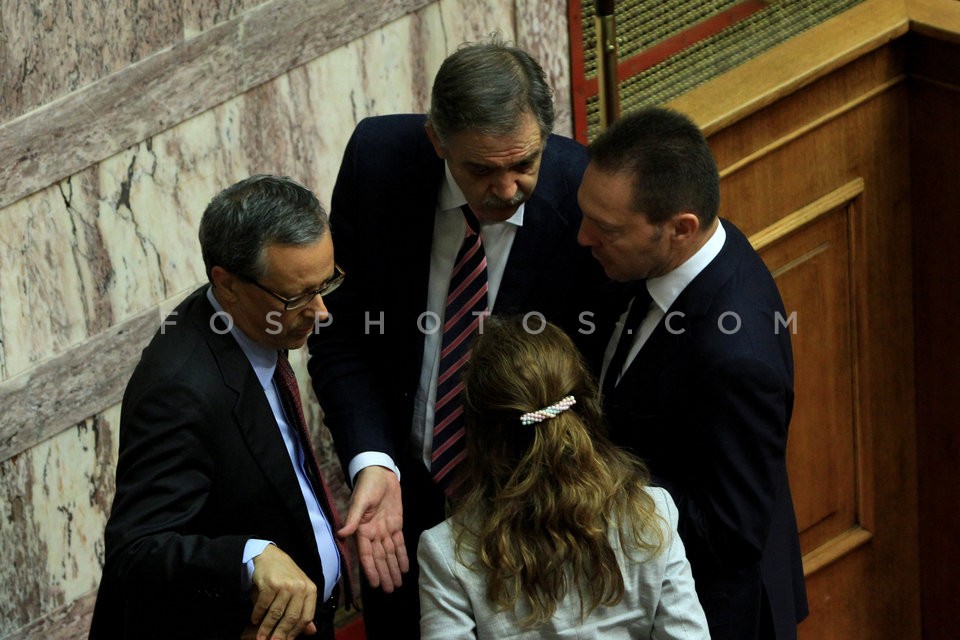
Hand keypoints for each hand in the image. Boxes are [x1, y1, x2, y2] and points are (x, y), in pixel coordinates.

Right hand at [248, 545, 318, 639]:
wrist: (270, 556)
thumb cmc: (286, 576)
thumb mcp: (299, 591)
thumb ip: (304, 611)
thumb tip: (312, 631)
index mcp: (310, 590)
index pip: (305, 617)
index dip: (295, 632)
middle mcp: (300, 587)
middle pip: (291, 618)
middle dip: (280, 634)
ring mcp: (285, 585)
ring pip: (276, 614)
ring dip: (266, 628)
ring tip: (260, 637)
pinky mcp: (270, 583)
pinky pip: (263, 605)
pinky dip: (257, 615)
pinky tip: (254, 620)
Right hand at [338, 465, 407, 591]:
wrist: (380, 473)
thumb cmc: (367, 486)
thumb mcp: (359, 501)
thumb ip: (352, 519)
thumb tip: (341, 534)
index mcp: (362, 530)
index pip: (366, 555)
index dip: (371, 570)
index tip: (375, 584)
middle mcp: (373, 534)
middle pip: (379, 558)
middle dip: (384, 574)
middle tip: (389, 590)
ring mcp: (385, 530)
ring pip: (389, 554)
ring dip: (393, 569)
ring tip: (396, 584)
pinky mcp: (396, 525)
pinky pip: (399, 544)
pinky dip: (401, 556)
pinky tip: (404, 568)